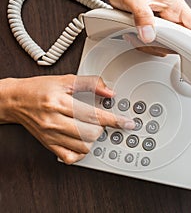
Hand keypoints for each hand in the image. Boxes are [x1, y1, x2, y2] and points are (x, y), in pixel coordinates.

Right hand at [0, 75, 134, 163]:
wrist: (16, 100)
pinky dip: (81, 152)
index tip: (127, 123)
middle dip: (102, 128)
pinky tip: (82, 142)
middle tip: (100, 121)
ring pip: (83, 147)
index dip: (114, 120)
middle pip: (90, 133)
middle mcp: (55, 121)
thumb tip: (110, 93)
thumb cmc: (40, 89)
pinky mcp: (49, 145)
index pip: (94, 115)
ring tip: (90, 128)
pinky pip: (70, 157)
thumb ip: (90, 84)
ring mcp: (51, 136)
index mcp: (60, 103)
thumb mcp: (66, 80)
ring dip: (93, 139)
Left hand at [96, 0, 190, 42]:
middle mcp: (173, 17)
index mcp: (176, 7)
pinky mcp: (156, 31)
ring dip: (151, 47)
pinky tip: (134, 37)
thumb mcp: (133, 0)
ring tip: (137, 36)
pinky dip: (144, 46)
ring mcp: (165, 25)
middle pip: (182, 43)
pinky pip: (156, 46)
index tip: (185, 52)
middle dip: (165, 47)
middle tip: (149, 41)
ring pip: (168, 47)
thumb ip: (142, 16)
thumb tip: (149, 35)